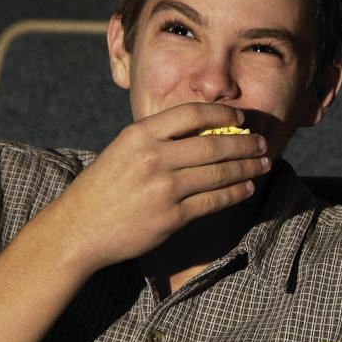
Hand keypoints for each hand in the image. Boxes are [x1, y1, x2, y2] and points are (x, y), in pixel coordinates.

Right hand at [52, 102, 269, 272]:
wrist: (78, 229)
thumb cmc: (105, 187)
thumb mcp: (125, 149)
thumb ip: (160, 139)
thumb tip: (207, 131)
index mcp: (140, 134)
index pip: (192, 114)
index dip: (223, 112)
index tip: (242, 116)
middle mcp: (153, 158)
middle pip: (214, 144)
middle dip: (245, 143)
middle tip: (262, 143)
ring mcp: (164, 188)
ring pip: (219, 173)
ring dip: (247, 168)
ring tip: (263, 164)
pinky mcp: (172, 216)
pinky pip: (214, 201)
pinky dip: (236, 193)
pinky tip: (247, 187)